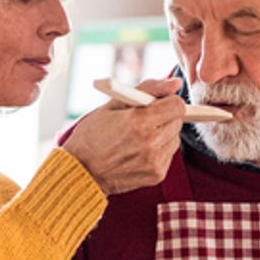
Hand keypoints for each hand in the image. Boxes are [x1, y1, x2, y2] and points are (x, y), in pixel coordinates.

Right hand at [63, 78, 186, 194]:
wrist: (81, 172)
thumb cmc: (91, 135)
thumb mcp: (113, 104)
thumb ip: (147, 90)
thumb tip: (175, 84)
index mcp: (139, 121)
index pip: (177, 105)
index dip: (168, 101)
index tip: (156, 104)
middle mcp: (151, 142)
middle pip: (177, 122)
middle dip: (165, 117)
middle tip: (143, 120)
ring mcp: (155, 161)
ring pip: (175, 139)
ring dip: (163, 134)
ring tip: (139, 137)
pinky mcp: (157, 175)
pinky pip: (168, 155)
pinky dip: (159, 150)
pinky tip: (139, 151)